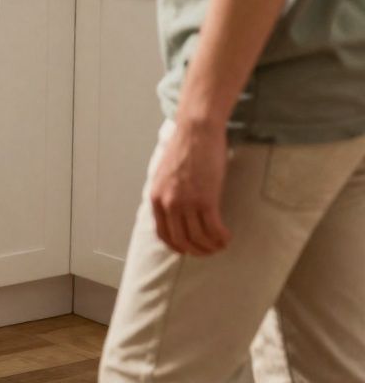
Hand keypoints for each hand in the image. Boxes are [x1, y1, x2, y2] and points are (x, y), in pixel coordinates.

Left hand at [149, 123, 232, 255]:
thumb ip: (167, 194)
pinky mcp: (206, 199)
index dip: (177, 246)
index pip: (163, 234)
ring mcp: (186, 202)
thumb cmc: (184, 150)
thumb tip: (174, 211)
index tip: (189, 249)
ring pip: (198, 238)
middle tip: (209, 250)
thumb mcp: (165, 175)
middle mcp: (168, 203)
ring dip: (211, 246)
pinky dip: (221, 237)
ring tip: (220, 244)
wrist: (196, 131)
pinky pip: (213, 229)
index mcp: (155, 198)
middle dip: (196, 250)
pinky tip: (227, 237)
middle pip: (181, 240)